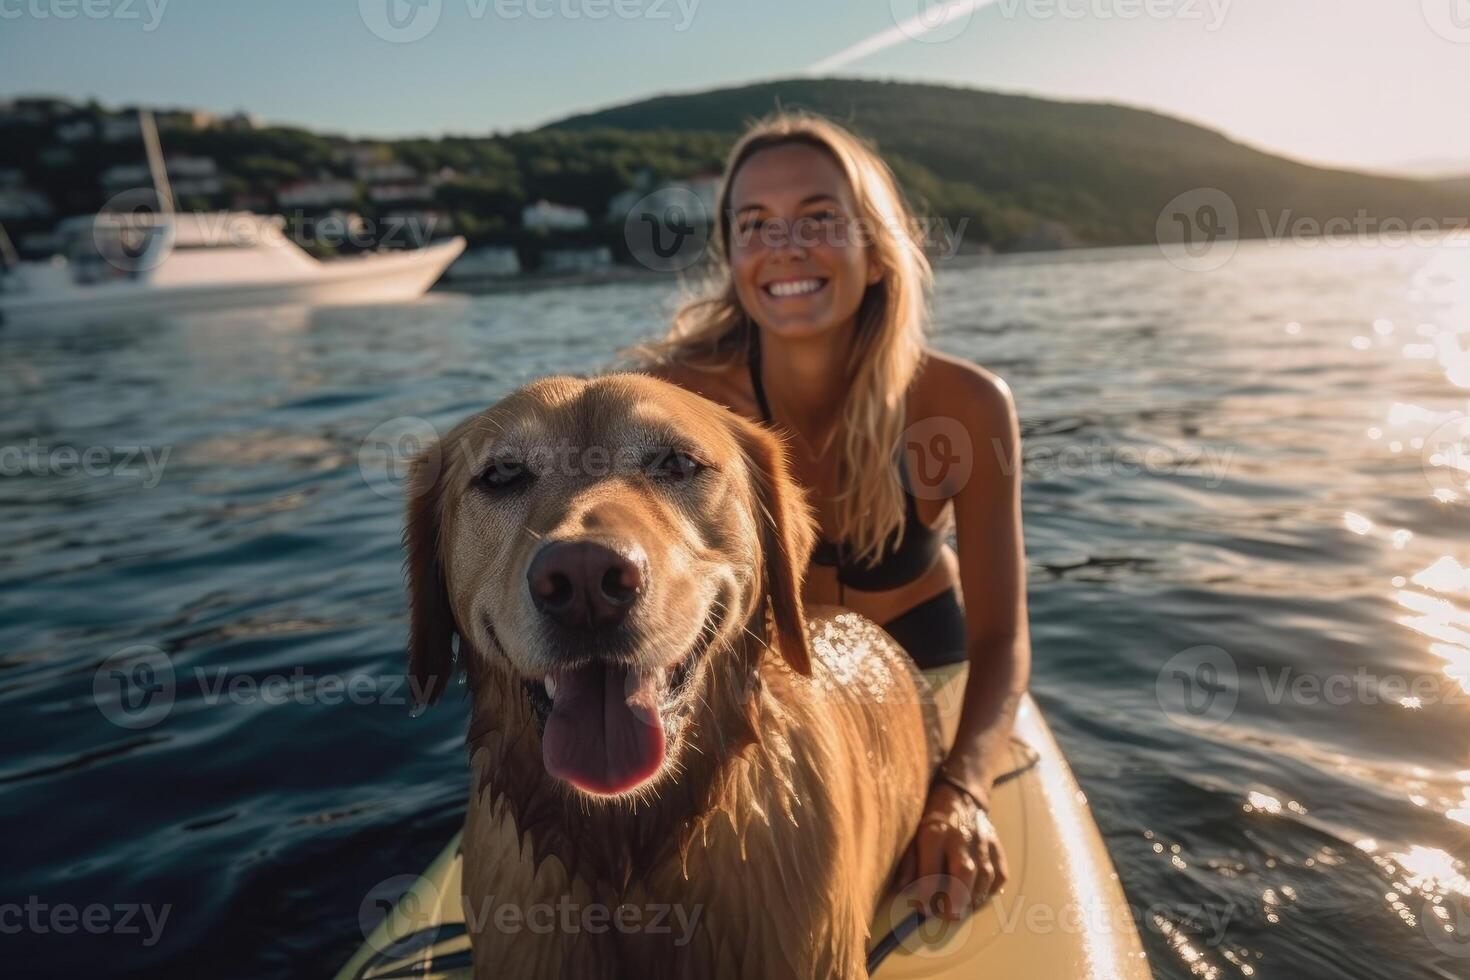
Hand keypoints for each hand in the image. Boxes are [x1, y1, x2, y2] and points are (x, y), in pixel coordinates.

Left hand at [892, 781, 1006, 921]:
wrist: (961, 795)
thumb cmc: (931, 817)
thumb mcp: (913, 833)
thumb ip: (909, 861)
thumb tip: (903, 889)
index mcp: (935, 834)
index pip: (932, 870)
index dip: (927, 894)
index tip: (924, 909)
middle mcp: (961, 838)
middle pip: (963, 873)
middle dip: (956, 899)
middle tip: (949, 916)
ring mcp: (982, 843)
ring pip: (984, 877)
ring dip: (973, 899)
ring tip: (962, 909)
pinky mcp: (996, 847)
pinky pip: (999, 874)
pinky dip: (991, 890)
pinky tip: (979, 896)